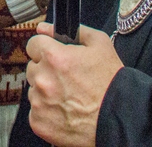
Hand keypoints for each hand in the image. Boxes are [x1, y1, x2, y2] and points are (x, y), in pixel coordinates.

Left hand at [25, 22, 123, 146]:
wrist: (119, 119)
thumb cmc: (111, 82)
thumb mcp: (100, 44)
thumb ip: (72, 30)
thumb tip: (44, 27)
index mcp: (54, 57)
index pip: (33, 44)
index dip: (46, 48)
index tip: (55, 56)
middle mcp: (42, 79)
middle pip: (32, 67)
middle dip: (46, 70)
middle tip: (67, 79)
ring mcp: (39, 103)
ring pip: (33, 90)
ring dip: (45, 91)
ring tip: (68, 97)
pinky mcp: (38, 123)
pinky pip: (35, 111)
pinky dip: (46, 111)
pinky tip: (65, 111)